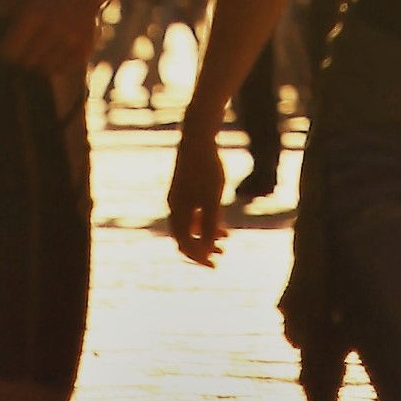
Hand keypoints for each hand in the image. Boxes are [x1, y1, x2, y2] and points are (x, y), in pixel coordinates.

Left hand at [0, 0, 115, 85]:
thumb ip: (5, 6)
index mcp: (33, 14)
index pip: (10, 51)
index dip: (5, 54)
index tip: (5, 51)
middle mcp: (53, 27)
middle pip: (27, 61)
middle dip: (22, 59)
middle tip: (22, 52)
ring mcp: (71, 38)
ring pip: (45, 67)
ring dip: (39, 63)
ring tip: (37, 53)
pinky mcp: (85, 45)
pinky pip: (64, 68)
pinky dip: (56, 66)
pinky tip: (53, 55)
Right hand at [165, 108, 230, 266]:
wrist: (197, 136)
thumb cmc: (206, 168)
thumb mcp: (213, 199)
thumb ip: (209, 225)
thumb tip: (206, 250)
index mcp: (178, 212)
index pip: (184, 245)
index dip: (198, 257)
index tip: (215, 264)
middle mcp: (174, 207)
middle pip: (184, 238)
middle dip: (202, 249)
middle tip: (221, 256)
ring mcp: (178, 197)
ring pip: (189, 225)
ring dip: (205, 235)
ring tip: (226, 238)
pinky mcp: (184, 188)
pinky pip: (191, 213)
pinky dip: (204, 221)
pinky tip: (220, 221)